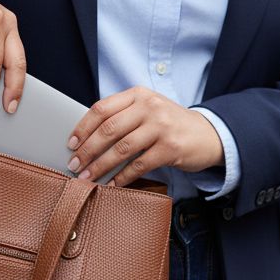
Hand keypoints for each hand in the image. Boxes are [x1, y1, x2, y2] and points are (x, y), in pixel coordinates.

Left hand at [66, 86, 223, 184]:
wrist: (209, 134)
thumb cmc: (170, 124)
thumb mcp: (148, 109)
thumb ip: (122, 115)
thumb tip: (86, 137)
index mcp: (139, 94)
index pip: (102, 108)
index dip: (83, 127)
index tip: (71, 143)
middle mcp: (150, 107)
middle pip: (109, 129)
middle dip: (87, 149)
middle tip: (75, 164)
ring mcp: (161, 127)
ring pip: (121, 149)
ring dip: (100, 166)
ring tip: (87, 177)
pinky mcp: (170, 148)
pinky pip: (139, 165)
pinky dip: (122, 177)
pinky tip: (111, 184)